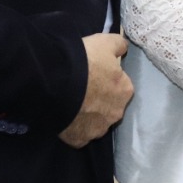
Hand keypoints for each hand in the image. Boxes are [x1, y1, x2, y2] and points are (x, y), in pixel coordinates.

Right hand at [58, 33, 133, 147]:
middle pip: (109, 106)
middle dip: (99, 100)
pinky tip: (66, 116)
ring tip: (72, 103)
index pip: (120, 85)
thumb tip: (124, 48)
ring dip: (87, 115)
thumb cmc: (85, 61)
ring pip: (95, 123)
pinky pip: (79, 135)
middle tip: (83, 89)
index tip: (94, 74)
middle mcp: (116, 113)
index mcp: (125, 90)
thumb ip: (118, 45)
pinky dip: (74, 128)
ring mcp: (98, 129)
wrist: (57, 83)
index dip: (107, 79)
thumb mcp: (104, 42)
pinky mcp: (80, 140)